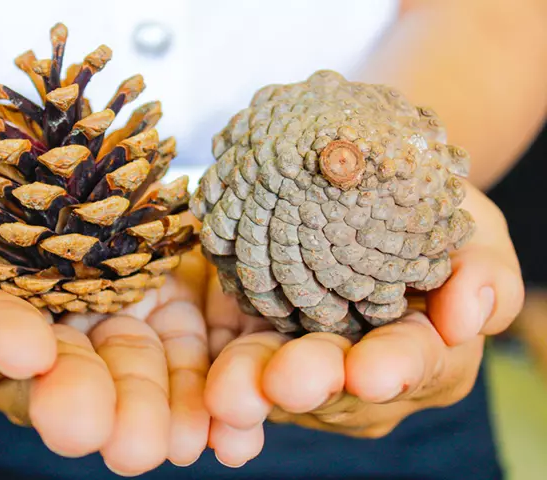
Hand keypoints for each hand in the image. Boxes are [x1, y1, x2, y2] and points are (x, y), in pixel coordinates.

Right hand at [0, 135, 209, 475]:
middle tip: (120, 440)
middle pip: (66, 383)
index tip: (28, 351)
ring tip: (184, 439)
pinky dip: (207, 386)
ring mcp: (106, 336)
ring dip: (160, 412)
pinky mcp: (159, 314)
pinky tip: (233, 421)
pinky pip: (185, 353)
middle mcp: (43, 352)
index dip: (2, 343)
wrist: (31, 170)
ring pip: (132, 380)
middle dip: (94, 408)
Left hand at [202, 182, 523, 466]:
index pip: (414, 362)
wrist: (357, 202)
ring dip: (254, 388)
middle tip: (287, 380)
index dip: (394, 367)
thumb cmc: (421, 216)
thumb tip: (468, 318)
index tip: (372, 370)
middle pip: (338, 386)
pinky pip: (238, 372)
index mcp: (425, 351)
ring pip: (278, 385)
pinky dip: (223, 385)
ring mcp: (308, 368)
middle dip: (312, 381)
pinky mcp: (257, 352)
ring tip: (230, 391)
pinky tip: (207, 398)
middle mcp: (364, 373)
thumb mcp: (467, 229)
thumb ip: (483, 272)